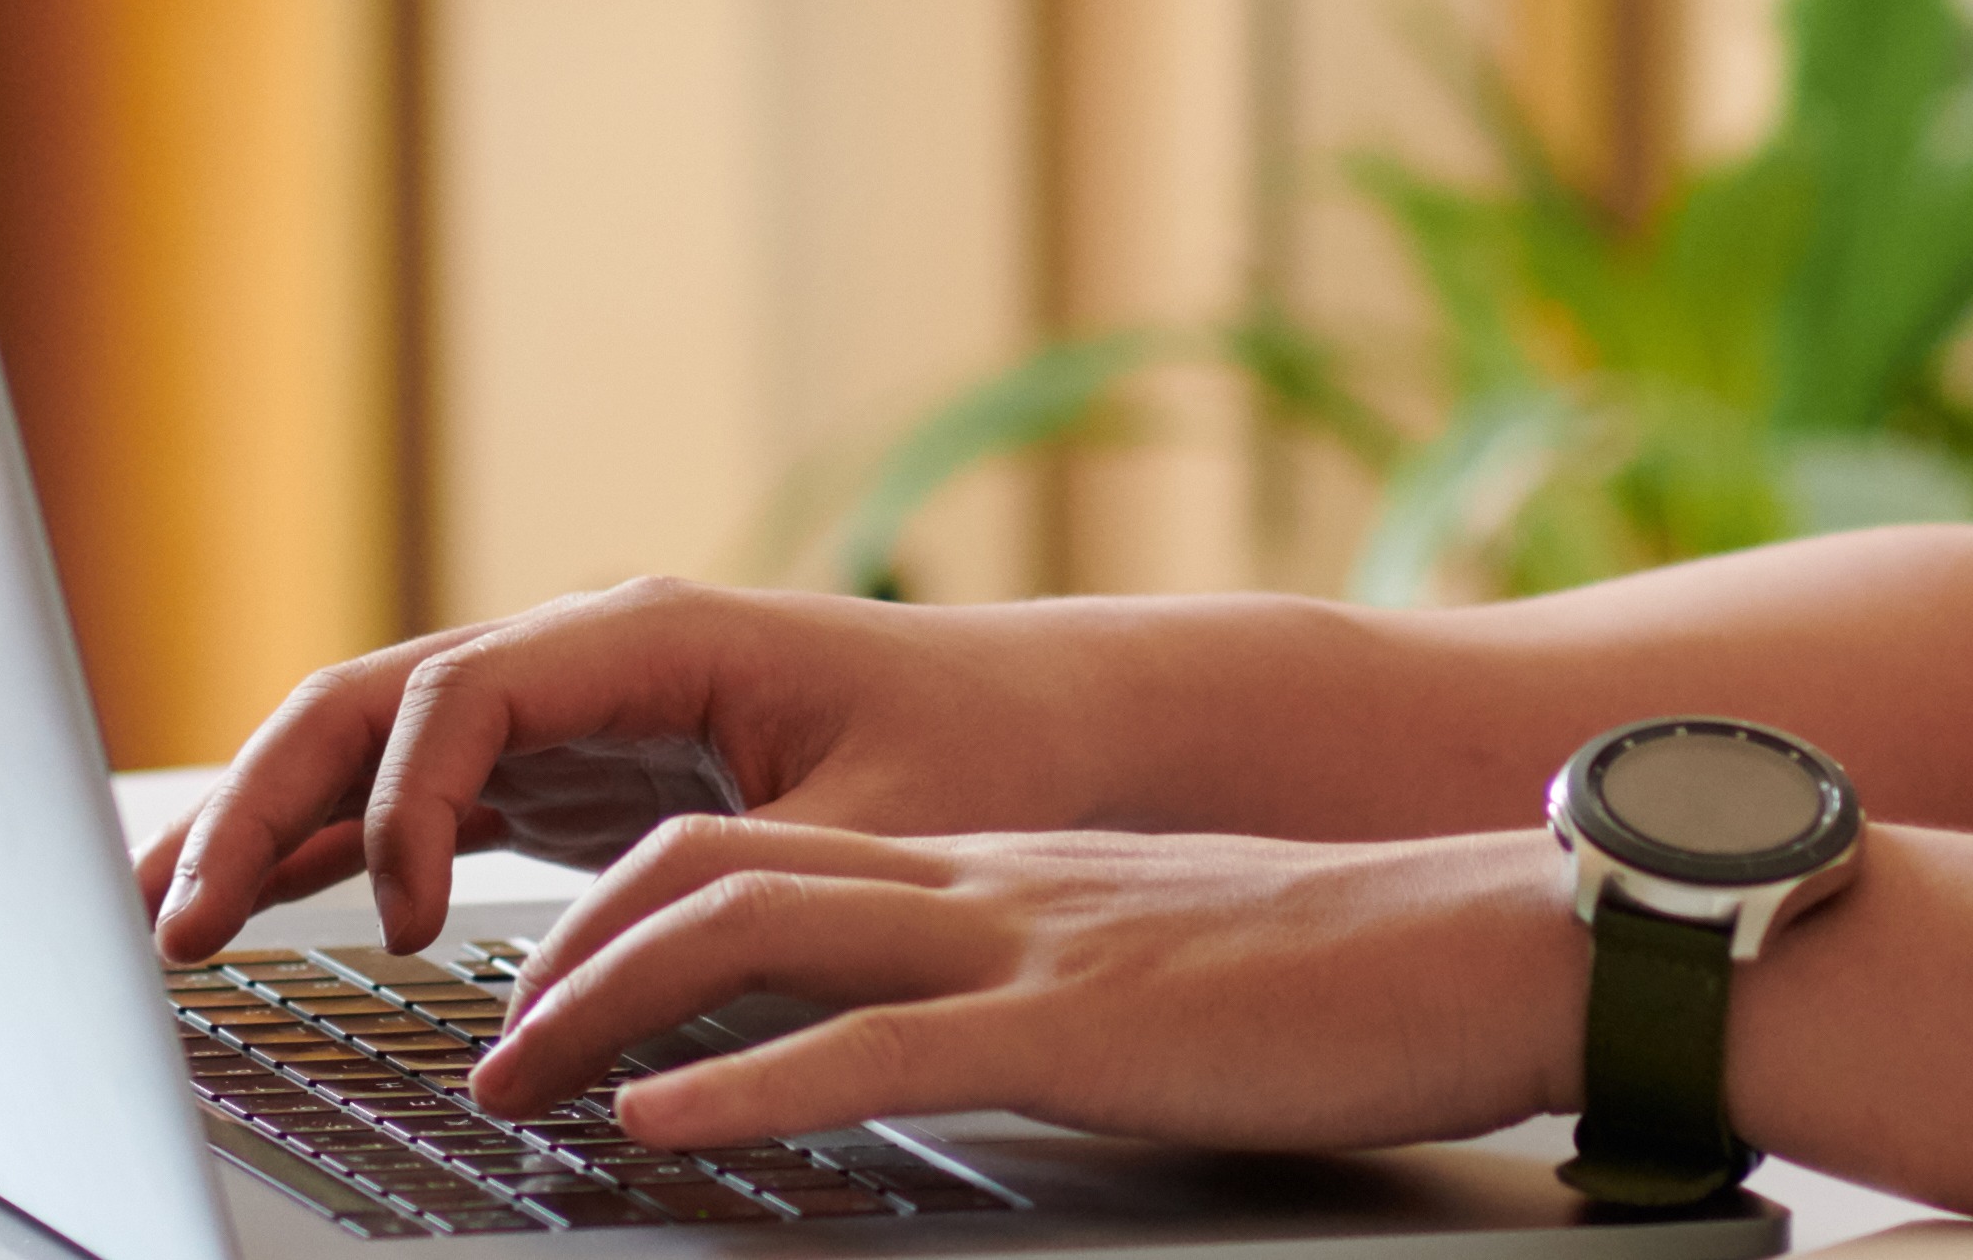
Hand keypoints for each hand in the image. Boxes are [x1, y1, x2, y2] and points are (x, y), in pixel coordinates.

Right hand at [146, 578, 1135, 959]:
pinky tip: (242, 913)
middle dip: (260, 801)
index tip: (394, 922)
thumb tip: (593, 985)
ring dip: (260, 824)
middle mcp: (579, 656)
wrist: (1053, 731)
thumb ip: (743, 886)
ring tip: (159, 919)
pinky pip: (406, 801)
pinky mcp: (557, 779)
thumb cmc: (987, 759)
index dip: (402, 800)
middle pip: (369, 703)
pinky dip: (320, 854)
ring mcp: (556, 715)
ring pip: (364, 747)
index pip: (462, 690)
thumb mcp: (884, 825)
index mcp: (647, 636)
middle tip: (173, 917)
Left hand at [465, 816, 1585, 1158]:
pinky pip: (867, 1045)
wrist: (1492, 940)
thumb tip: (969, 1048)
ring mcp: (1019, 945)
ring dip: (601, 1008)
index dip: (625, 907)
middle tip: (480, 1048)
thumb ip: (1048, 990)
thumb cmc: (1347, 979)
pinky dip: (732, 1086)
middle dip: (565, 950)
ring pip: (753, 931)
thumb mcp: (1154, 971)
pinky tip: (651, 1125)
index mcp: (996, 870)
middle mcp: (981, 882)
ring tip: (510, 1083)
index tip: (541, 987)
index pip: (760, 847)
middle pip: (711, 864)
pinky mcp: (1072, 1028)